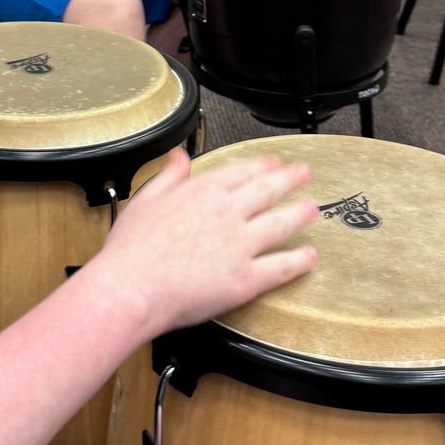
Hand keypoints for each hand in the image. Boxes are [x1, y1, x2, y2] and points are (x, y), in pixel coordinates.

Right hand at [88, 150, 316, 339]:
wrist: (131, 287)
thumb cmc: (131, 251)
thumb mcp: (145, 199)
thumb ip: (168, 176)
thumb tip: (180, 157)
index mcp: (203, 192)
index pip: (241, 171)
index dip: (261, 166)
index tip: (272, 163)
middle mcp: (227, 214)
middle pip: (268, 190)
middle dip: (290, 179)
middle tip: (304, 174)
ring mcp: (240, 245)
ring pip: (281, 224)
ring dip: (301, 214)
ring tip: (313, 208)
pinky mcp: (245, 279)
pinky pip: (280, 267)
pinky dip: (299, 261)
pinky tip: (310, 256)